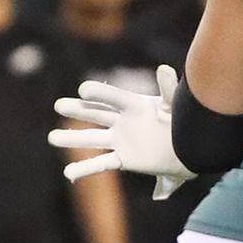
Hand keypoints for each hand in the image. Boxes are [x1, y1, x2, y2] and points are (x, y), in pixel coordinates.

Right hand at [51, 65, 191, 186]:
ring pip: (91, 139)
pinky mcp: (123, 159)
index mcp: (134, 105)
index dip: (99, 93)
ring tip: (52, 138)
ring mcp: (120, 140)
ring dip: (72, 139)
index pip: (113, 97)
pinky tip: (68, 173)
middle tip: (59, 106)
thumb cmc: (183, 124)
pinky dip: (85, 169)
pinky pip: (101, 164)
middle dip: (77, 110)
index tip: (83, 90)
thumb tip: (164, 69)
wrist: (190, 150)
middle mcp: (123, 121)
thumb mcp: (175, 106)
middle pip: (95, 114)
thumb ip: (168, 89)